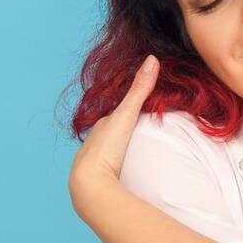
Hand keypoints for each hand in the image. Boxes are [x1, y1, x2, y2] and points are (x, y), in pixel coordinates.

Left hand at [68, 55, 159, 210]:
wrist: (90, 184)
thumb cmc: (106, 147)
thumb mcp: (126, 115)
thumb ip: (139, 90)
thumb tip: (152, 58)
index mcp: (101, 127)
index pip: (116, 115)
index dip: (129, 111)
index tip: (142, 110)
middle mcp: (94, 142)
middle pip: (111, 133)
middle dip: (123, 132)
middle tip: (141, 133)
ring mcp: (94, 163)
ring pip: (108, 153)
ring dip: (119, 152)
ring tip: (134, 155)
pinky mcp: (98, 181)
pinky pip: (109, 170)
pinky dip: (116, 168)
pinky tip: (124, 174)